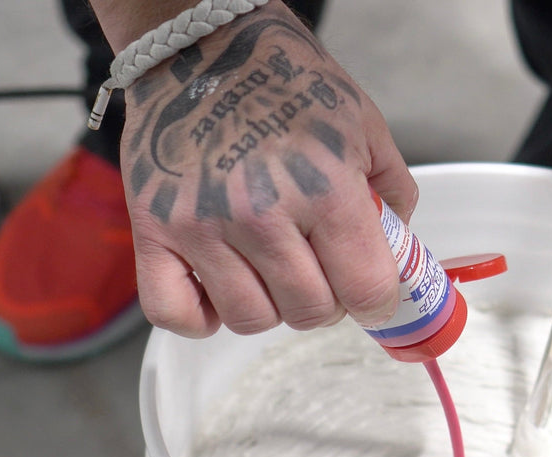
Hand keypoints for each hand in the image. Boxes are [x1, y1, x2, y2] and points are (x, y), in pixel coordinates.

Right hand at [108, 2, 416, 336]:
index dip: (376, 299)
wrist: (202, 43)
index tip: (369, 293)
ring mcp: (201, 226)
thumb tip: (398, 253)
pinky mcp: (154, 230)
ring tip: (269, 268)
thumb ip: (392, 192)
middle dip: (325, 300)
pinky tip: (219, 288)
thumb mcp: (363, 123)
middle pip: (309, 313)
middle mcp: (260, 214)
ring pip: (250, 319)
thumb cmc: (282, 79)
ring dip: (268, 305)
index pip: (366, 290)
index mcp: (322, 187)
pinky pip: (175, 314)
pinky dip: (200, 317)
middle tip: (318, 268)